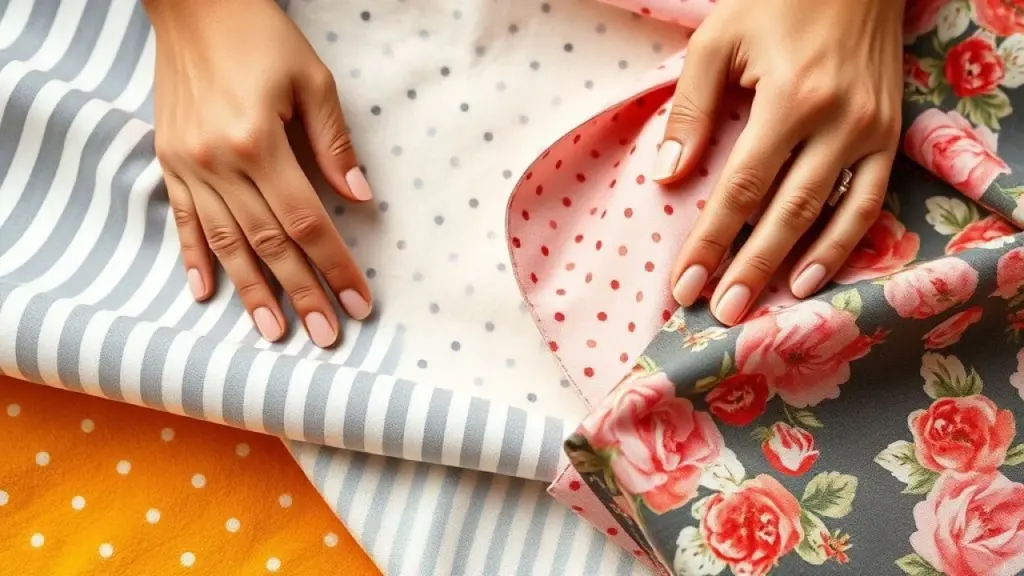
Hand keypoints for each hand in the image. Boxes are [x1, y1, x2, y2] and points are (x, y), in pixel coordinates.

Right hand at [146, 0, 372, 346]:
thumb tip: (358, 197)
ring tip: (274, 330)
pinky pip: (184, 220)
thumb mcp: (312, 81)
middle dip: (301, 293)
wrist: (194, 5)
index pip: (307, 222)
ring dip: (251, 291)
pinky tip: (205, 294)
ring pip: (226, 243)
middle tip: (324, 336)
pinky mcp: (169, 161)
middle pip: (268, 243)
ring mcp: (189, 165)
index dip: (334, 266)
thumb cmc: (261, 37)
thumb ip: (334, 143)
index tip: (356, 303)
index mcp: (259, 142)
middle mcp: (219, 162)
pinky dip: (195, 258)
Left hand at [654, 0, 903, 324]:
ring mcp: (871, 130)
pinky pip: (870, 200)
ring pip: (831, 215)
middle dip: (749, 268)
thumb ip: (691, 110)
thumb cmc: (774, 1)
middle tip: (719, 313)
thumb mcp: (716, 43)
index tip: (684, 285)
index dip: (712, 242)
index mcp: (790, 98)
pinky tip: (816, 274)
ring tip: (764, 308)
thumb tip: (668, 176)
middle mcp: (837, 121)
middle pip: (786, 213)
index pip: (741, 189)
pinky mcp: (890, 133)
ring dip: (795, 266)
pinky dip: (846, 242)